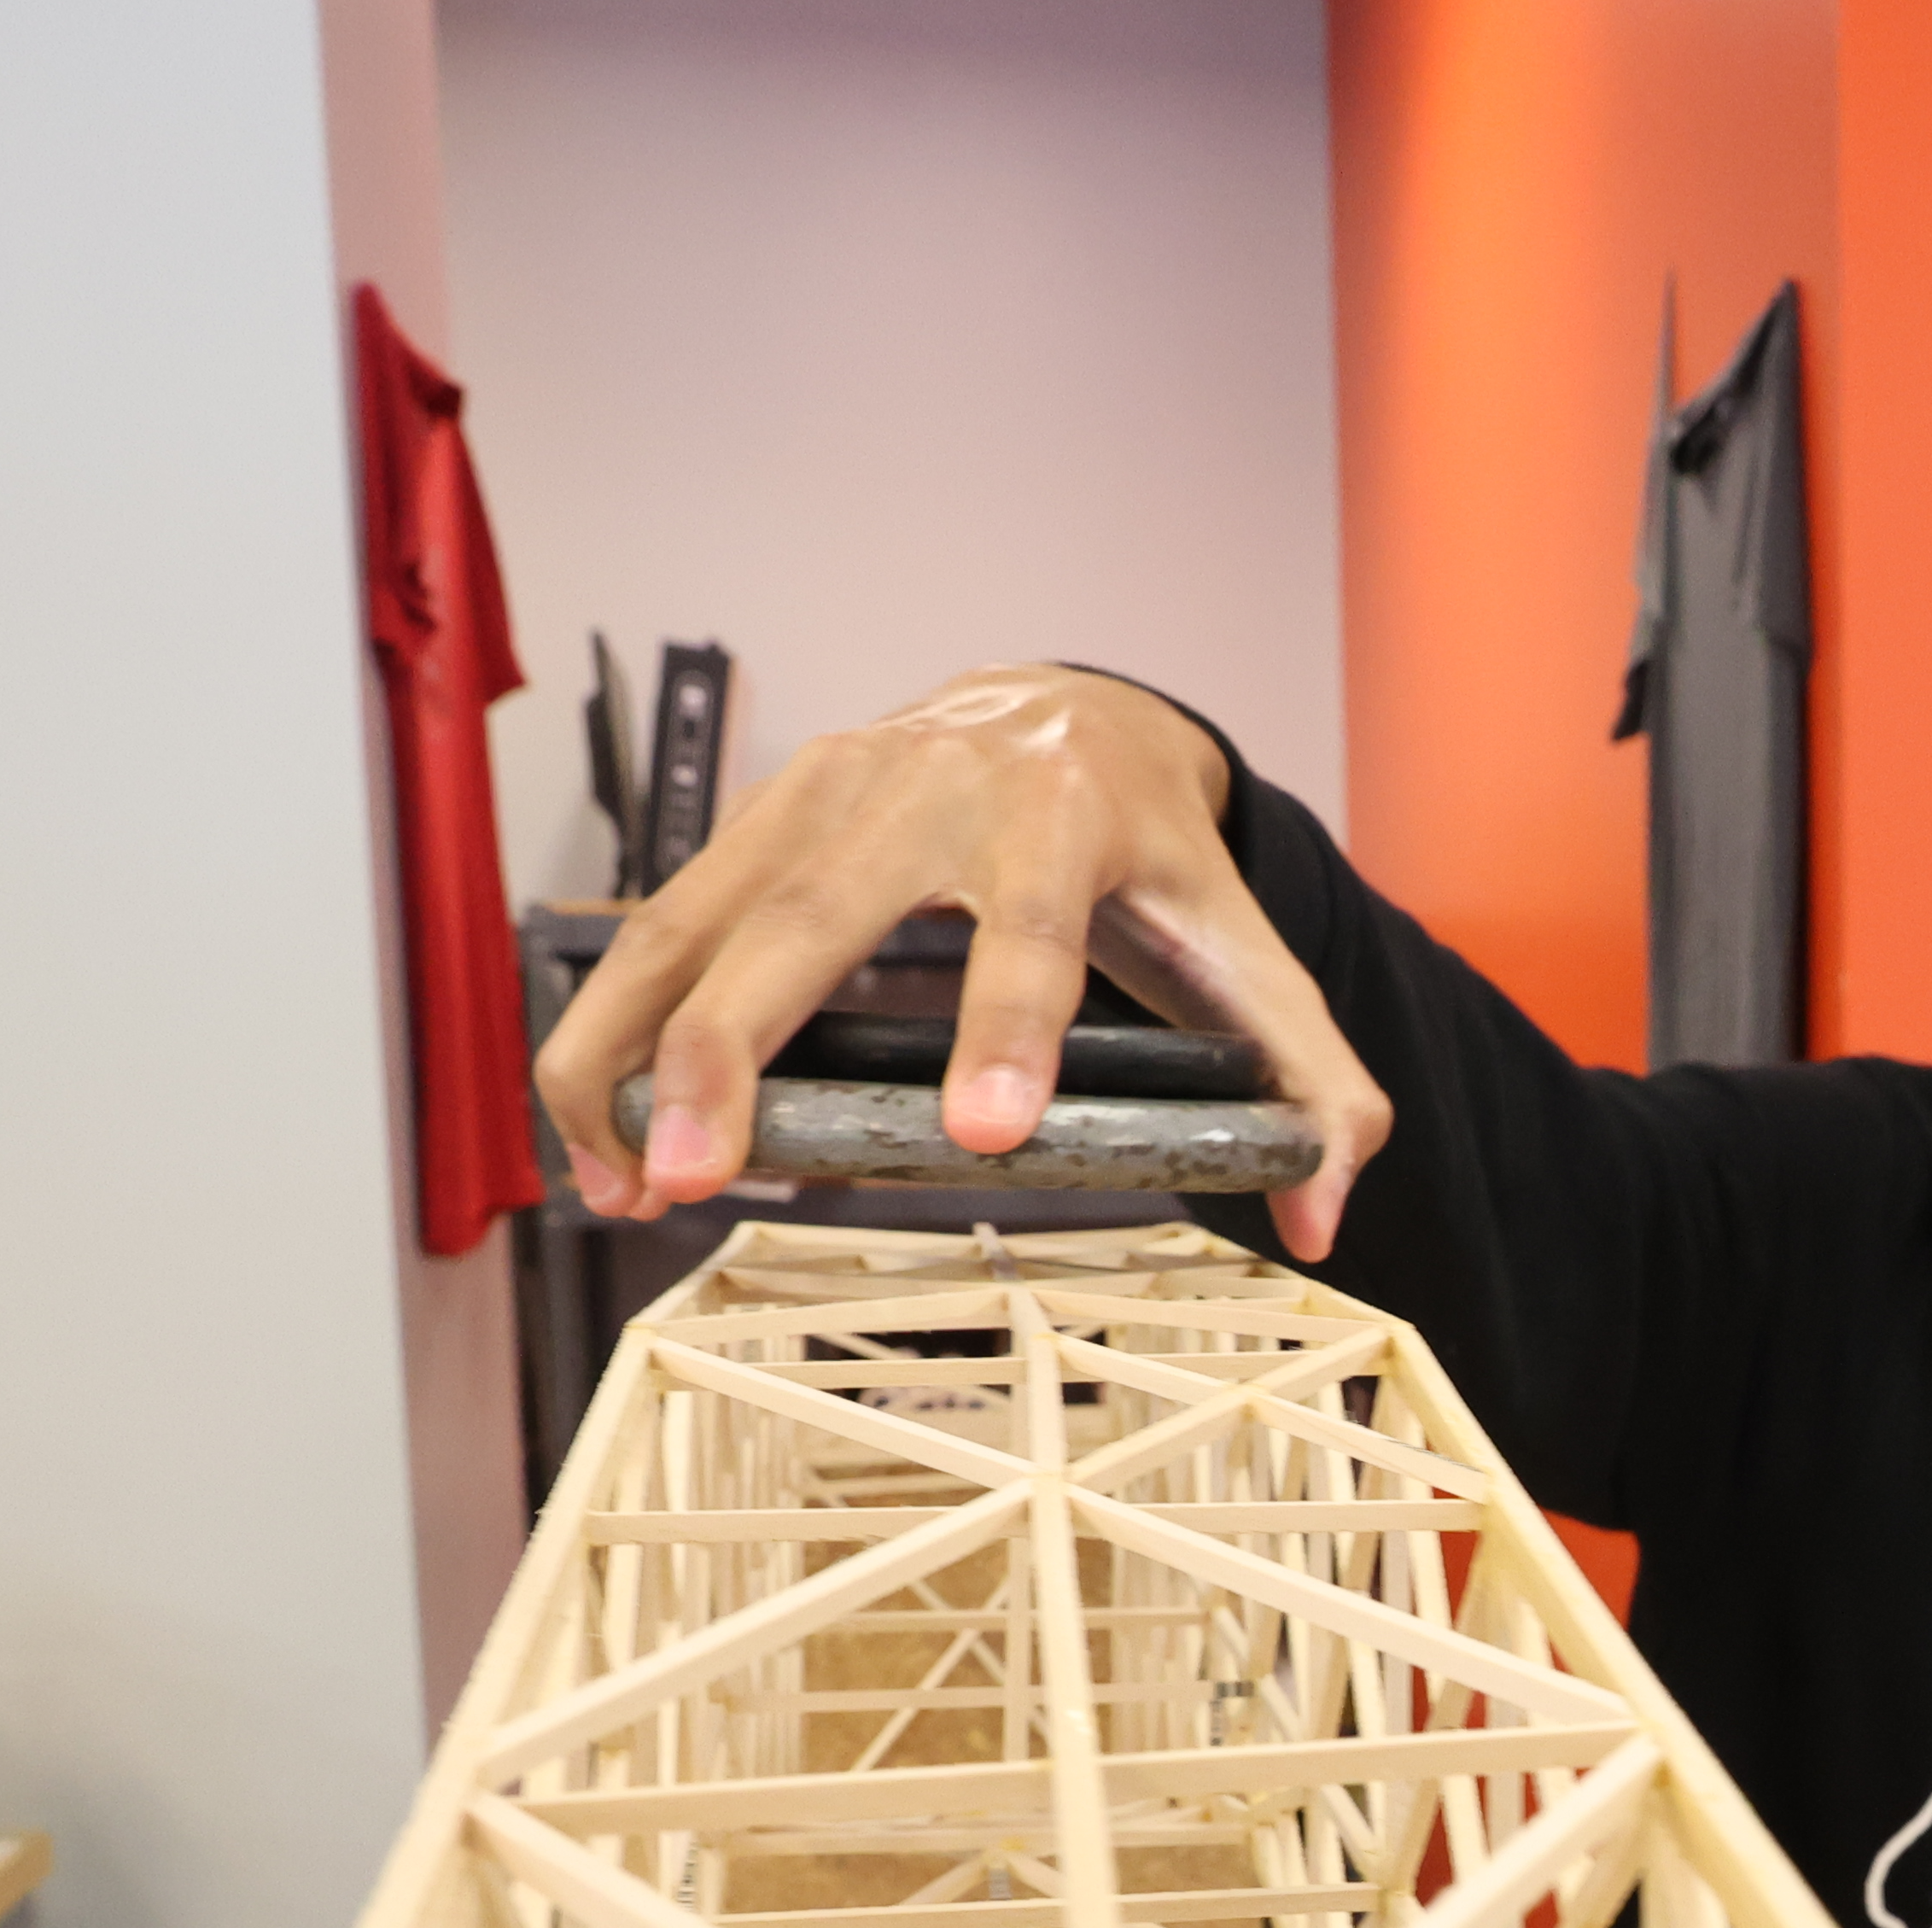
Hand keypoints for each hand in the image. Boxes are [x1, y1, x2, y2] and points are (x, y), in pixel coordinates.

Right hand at [531, 665, 1392, 1262]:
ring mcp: (819, 789)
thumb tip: (1326, 1208)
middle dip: (743, 1052)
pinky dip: (619, 1034)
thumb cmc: (1156, 860)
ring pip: (695, 924)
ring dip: (636, 1057)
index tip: (984, 1132)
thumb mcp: (1250, 952)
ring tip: (625, 1184)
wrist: (1074, 714)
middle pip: (813, 920)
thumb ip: (1311, 1080)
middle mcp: (923, 784)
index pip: (1031, 925)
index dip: (1007, 1023)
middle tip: (710, 1177)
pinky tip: (605, 1140)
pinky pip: (662, 933)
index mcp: (1064, 810)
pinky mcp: (755, 818)